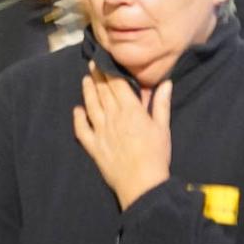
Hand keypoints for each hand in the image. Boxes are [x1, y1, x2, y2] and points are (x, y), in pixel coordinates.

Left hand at [73, 63, 172, 209]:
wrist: (143, 184)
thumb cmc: (156, 155)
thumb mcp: (163, 128)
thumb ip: (161, 103)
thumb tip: (166, 82)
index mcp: (131, 111)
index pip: (117, 84)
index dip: (109, 70)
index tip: (104, 59)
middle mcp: (113, 118)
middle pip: (102, 92)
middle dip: (97, 76)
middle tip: (92, 63)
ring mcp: (101, 132)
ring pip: (91, 106)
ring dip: (87, 91)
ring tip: (85, 80)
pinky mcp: (94, 147)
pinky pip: (82, 130)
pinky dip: (78, 119)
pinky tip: (76, 110)